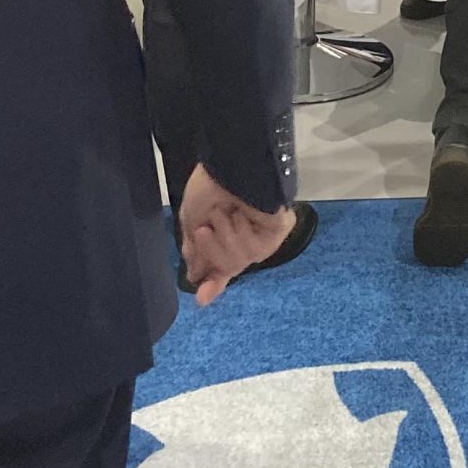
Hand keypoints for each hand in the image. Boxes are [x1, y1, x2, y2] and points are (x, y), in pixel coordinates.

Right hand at [179, 165, 294, 305]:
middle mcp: (245, 236)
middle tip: (204, 229)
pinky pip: (250, 252)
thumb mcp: (192, 219)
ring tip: (223, 213)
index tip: (201, 300)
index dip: (212, 284)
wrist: (230, 167)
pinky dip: (237, 235)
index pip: (220, 265)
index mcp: (226, 232)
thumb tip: (193, 276)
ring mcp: (262, 236)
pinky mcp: (276, 234)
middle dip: (211, 251)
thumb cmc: (211, 185)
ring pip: (237, 262)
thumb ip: (194, 250)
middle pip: (226, 268)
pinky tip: (238, 217)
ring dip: (223, 239)